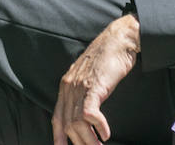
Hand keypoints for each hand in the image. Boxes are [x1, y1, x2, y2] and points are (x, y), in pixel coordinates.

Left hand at [51, 15, 140, 144]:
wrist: (117, 40)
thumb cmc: (107, 59)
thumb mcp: (89, 77)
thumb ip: (83, 93)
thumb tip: (85, 113)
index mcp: (66, 86)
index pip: (57, 117)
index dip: (58, 136)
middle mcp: (69, 87)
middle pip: (67, 124)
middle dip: (79, 142)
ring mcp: (80, 86)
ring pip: (77, 123)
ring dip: (90, 140)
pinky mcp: (94, 86)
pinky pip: (89, 112)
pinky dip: (97, 126)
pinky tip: (105, 133)